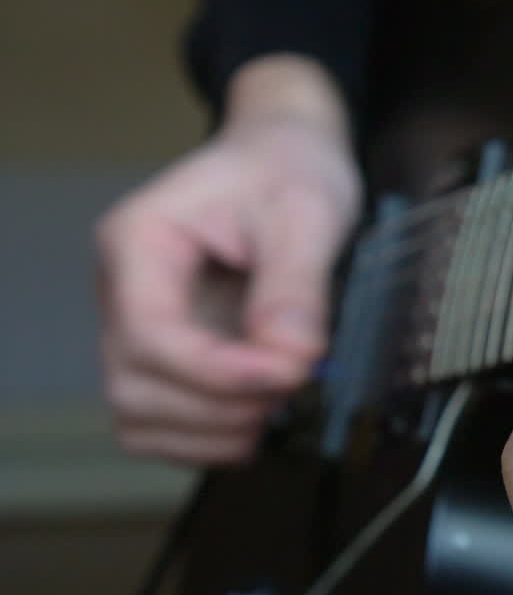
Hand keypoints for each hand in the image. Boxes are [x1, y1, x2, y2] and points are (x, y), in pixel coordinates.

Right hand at [97, 55, 360, 463]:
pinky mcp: (166, 356)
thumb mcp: (308, 211)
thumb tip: (293, 359)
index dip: (217, 372)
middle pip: (134, 387)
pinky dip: (209, 437)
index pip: (149, 334)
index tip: (289, 373)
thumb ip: (297, 285)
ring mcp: (138, 328)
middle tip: (294, 379)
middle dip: (220, 404)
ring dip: (213, 431)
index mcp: (138, 241)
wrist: (284, 157)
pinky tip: (260, 412)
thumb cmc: (288, 170)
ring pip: (139, 418)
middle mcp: (122, 291)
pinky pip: (161, 425)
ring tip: (279, 398)